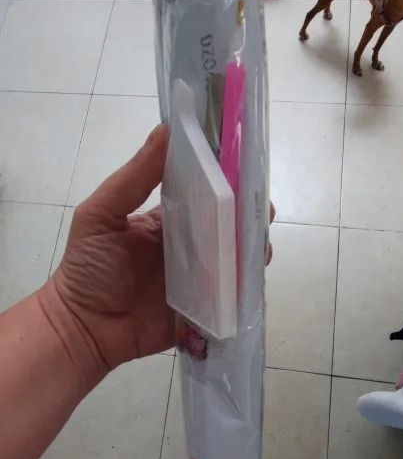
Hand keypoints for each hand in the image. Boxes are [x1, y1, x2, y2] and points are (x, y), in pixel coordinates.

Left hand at [40, 124, 274, 385]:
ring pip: (236, 258)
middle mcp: (188, 246)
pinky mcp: (205, 308)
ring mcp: (199, 279)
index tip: (246, 162)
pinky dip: (248, 284)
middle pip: (227, 225)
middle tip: (263, 207)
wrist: (84, 328)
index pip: (202, 192)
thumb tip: (166, 130)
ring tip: (261, 240)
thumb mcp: (102, 214)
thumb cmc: (87, 268)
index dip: (225, 178)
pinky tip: (255, 273)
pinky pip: (233, 295)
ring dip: (252, 247)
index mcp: (166, 219)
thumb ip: (134, 177)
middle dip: (249, 214)